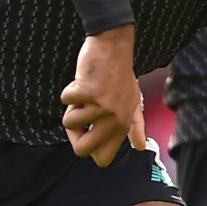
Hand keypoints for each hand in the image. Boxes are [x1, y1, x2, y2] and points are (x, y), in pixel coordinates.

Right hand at [61, 24, 145, 166]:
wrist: (114, 47)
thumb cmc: (121, 74)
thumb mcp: (132, 101)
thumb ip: (135, 125)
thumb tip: (141, 147)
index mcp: (123, 124)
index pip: (104, 158)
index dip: (90, 148)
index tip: (89, 132)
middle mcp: (114, 119)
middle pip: (82, 150)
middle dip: (75, 133)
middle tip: (83, 113)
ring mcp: (101, 106)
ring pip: (69, 123)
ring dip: (73, 106)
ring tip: (87, 91)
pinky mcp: (88, 92)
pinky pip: (65, 99)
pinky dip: (70, 89)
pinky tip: (83, 80)